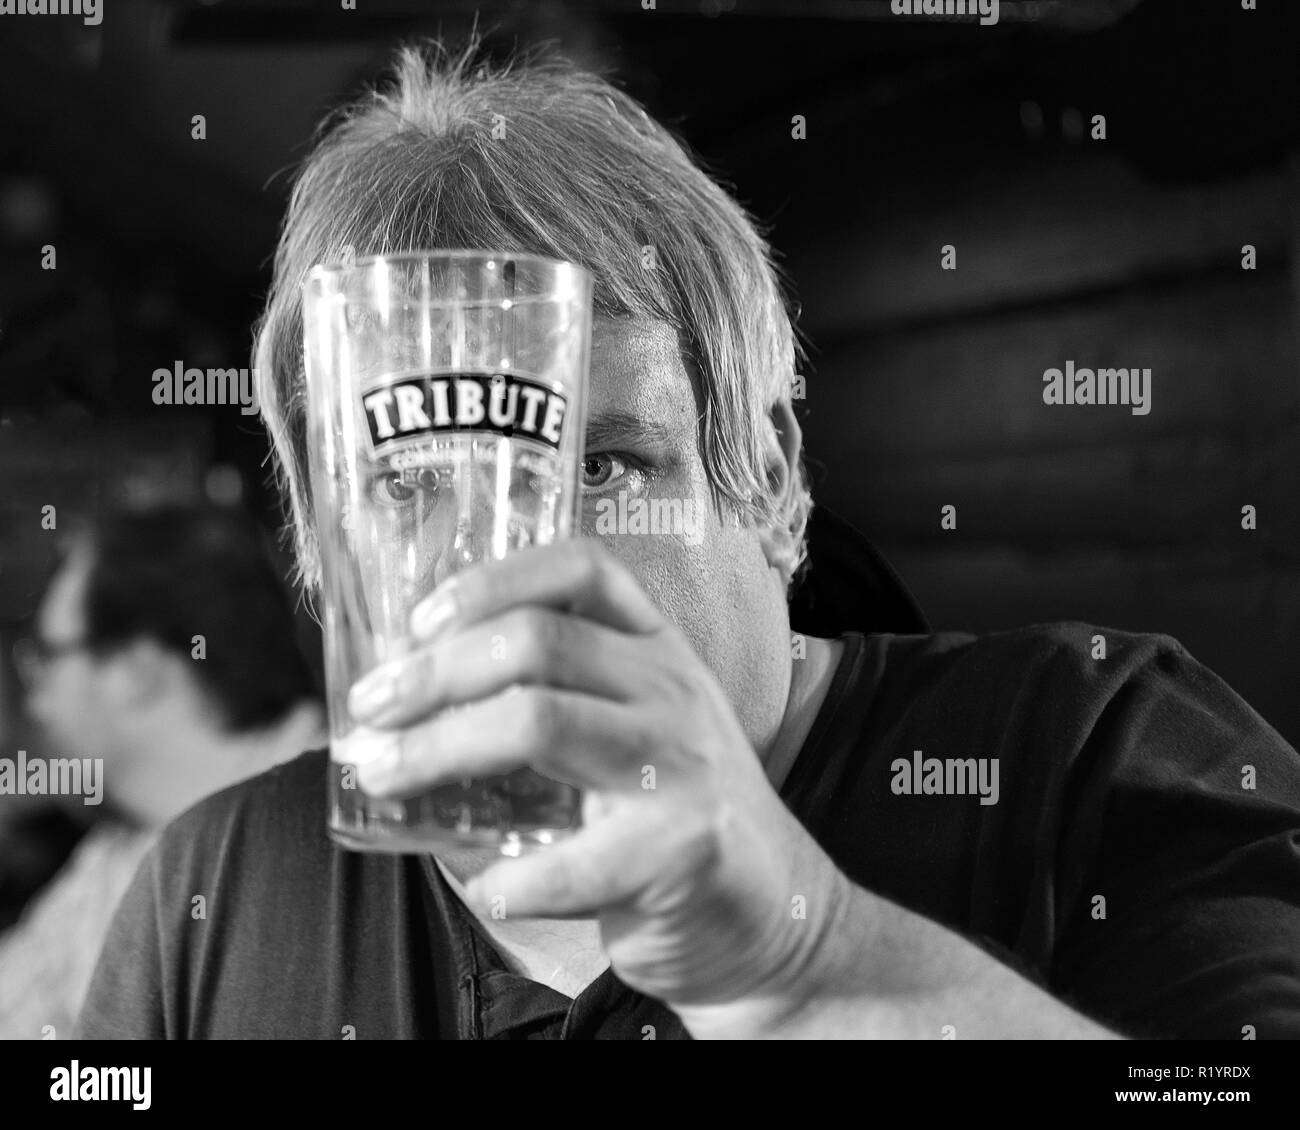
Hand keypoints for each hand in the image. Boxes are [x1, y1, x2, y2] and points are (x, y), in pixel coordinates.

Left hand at [348, 538, 850, 1029]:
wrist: (773, 910)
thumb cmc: (672, 815)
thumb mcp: (629, 732)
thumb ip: (547, 708)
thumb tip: (405, 721)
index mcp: (657, 649)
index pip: (583, 568)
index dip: (492, 579)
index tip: (421, 619)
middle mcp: (672, 688)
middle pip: (536, 641)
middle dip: (433, 672)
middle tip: (371, 710)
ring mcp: (684, 764)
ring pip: (538, 721)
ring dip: (439, 751)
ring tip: (385, 778)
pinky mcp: (685, 849)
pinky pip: (574, 861)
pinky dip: (512, 880)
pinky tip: (491, 890)